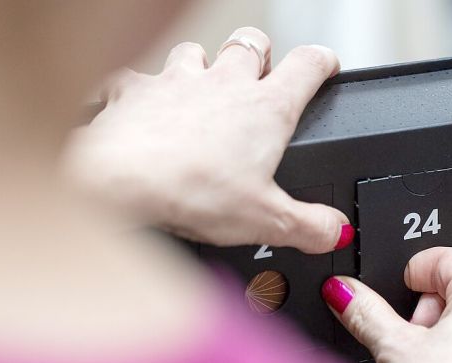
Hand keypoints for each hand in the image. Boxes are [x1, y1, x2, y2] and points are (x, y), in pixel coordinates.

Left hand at [61, 27, 352, 252]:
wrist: (115, 181)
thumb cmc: (190, 191)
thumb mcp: (266, 221)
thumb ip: (310, 226)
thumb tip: (336, 231)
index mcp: (265, 108)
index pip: (308, 65)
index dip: (323, 62)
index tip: (327, 67)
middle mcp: (223, 83)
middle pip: (251, 43)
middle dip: (261, 54)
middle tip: (263, 74)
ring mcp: (174, 81)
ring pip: (195, 51)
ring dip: (203, 65)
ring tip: (203, 89)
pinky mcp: (131, 91)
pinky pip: (135, 78)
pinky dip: (139, 90)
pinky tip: (138, 108)